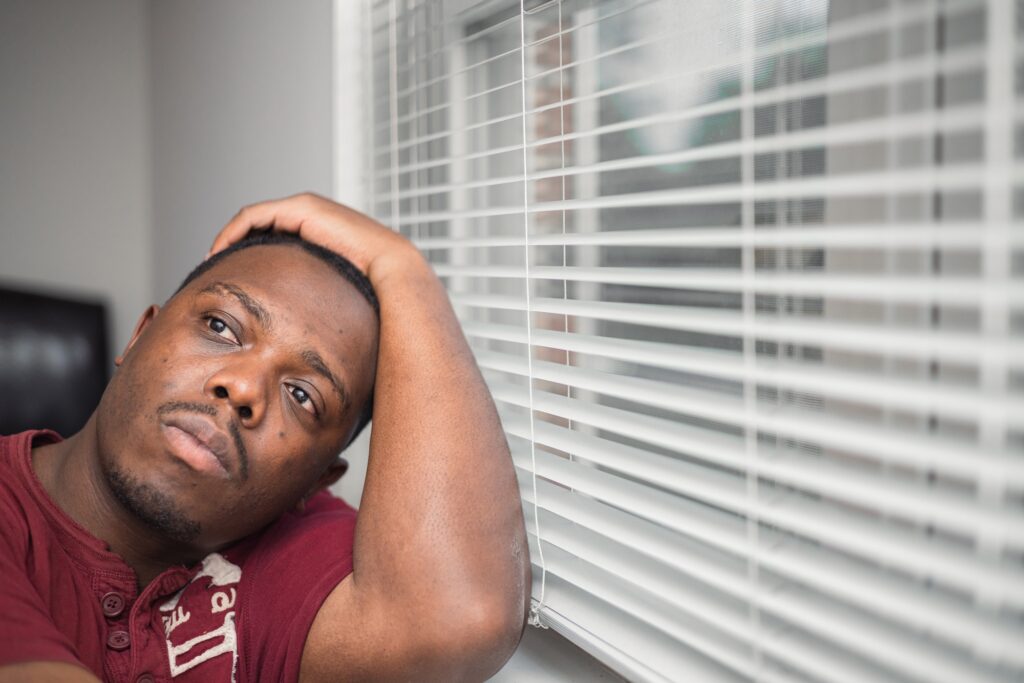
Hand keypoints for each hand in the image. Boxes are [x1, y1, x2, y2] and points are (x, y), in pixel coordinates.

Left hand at [208, 193, 418, 282]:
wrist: (393, 267)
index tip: (233, 276)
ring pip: (252, 220)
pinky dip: (233, 233)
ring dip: (228, 239)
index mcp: (317, 230)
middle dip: (234, 245)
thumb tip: (309, 327)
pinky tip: (221, 253)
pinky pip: (253, 217)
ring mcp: (304, 208)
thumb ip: (319, 296)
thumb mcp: (334, 290)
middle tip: (217, 268)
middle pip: (258, 225)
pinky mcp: (298, 208)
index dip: (248, 252)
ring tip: (214, 260)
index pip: (272, 235)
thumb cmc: (372, 287)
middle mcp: (309, 213)